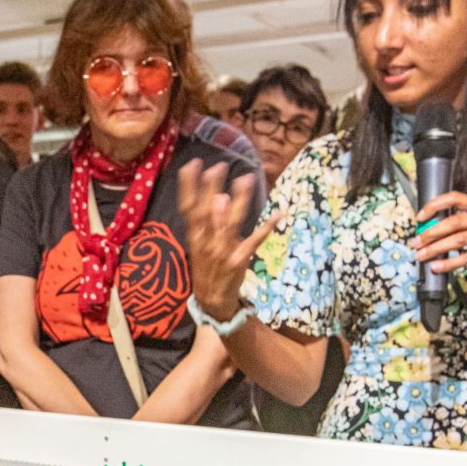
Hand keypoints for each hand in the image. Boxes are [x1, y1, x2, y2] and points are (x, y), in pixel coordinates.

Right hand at [177, 159, 279, 321]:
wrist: (212, 301)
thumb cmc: (207, 268)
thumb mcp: (199, 244)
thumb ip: (205, 222)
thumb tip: (217, 195)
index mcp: (194, 236)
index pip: (188, 207)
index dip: (189, 186)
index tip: (192, 164)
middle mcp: (206, 242)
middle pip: (207, 211)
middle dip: (212, 188)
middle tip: (220, 166)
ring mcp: (221, 251)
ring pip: (230, 222)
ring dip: (239, 200)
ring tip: (246, 179)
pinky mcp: (238, 261)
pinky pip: (254, 241)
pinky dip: (266, 227)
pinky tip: (279, 213)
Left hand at [413, 192, 466, 283]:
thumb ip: (464, 225)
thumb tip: (431, 232)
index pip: (455, 197)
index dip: (435, 205)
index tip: (419, 217)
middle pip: (454, 221)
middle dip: (431, 232)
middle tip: (415, 242)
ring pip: (459, 239)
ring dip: (437, 248)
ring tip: (422, 256)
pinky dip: (451, 263)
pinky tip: (439, 267)